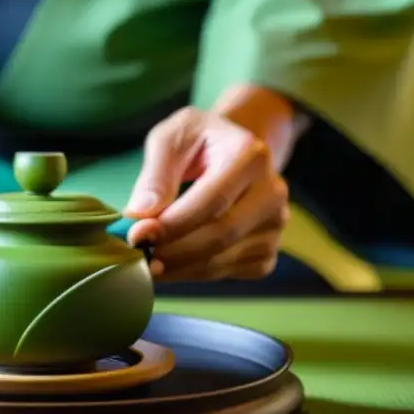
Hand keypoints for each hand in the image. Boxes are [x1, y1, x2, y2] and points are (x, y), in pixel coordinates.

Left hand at [123, 105, 290, 281]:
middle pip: (221, 234)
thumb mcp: (171, 139)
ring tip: (148, 262)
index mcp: (251, 155)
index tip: (138, 235)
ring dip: (179, 268)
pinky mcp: (267, 250)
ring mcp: (275, 223)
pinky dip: (194, 274)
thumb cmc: (198, 142)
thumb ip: (155, 175)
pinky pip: (228, 272)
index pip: (213, 200)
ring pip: (222, 259)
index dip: (174, 223)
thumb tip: (141, 213)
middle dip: (174, 250)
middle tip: (140, 255)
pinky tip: (173, 264)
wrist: (233, 153)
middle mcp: (272, 191)